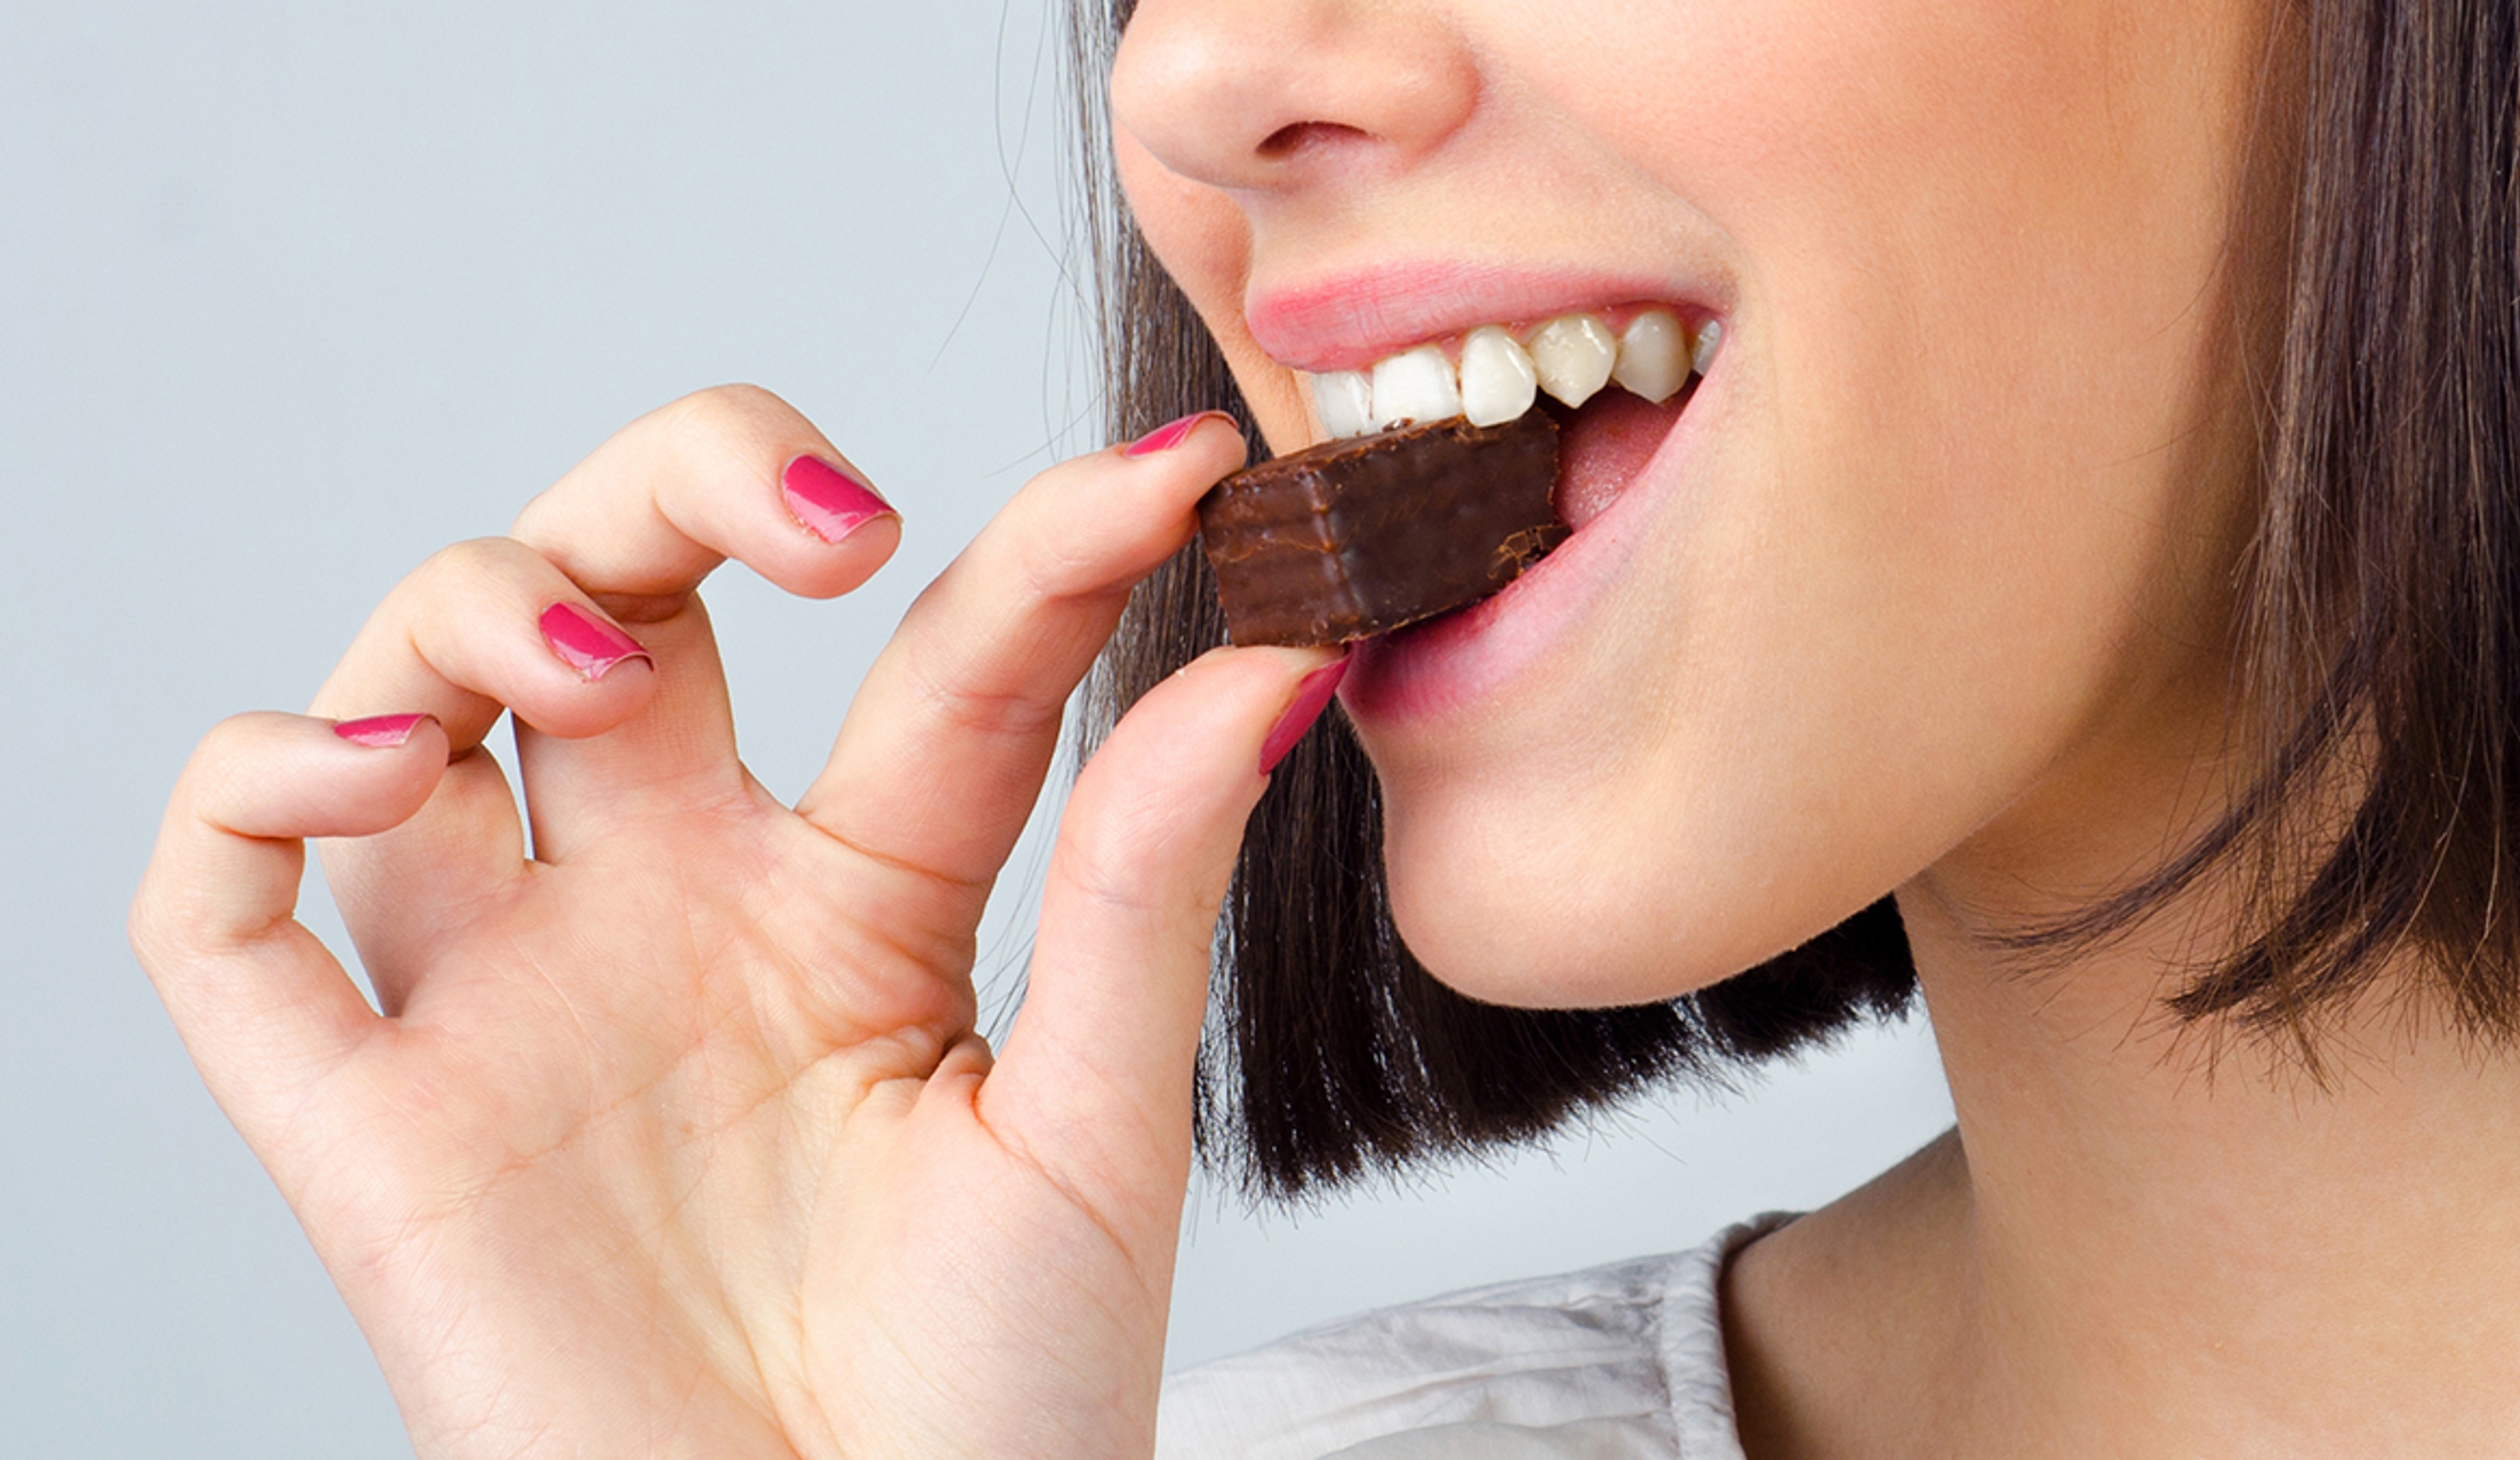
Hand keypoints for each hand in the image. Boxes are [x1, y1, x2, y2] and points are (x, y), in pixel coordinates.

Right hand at [130, 388, 1336, 1457]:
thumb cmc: (998, 1408)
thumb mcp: (1099, 1124)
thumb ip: (1148, 882)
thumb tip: (1279, 652)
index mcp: (858, 902)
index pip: (933, 659)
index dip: (1043, 547)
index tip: (1178, 481)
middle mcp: (672, 911)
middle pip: (621, 585)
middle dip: (684, 478)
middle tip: (829, 516)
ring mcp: (515, 1001)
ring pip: (415, 689)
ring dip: (482, 600)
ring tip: (609, 664)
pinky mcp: (374, 1125)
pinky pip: (220, 916)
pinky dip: (251, 792)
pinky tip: (378, 771)